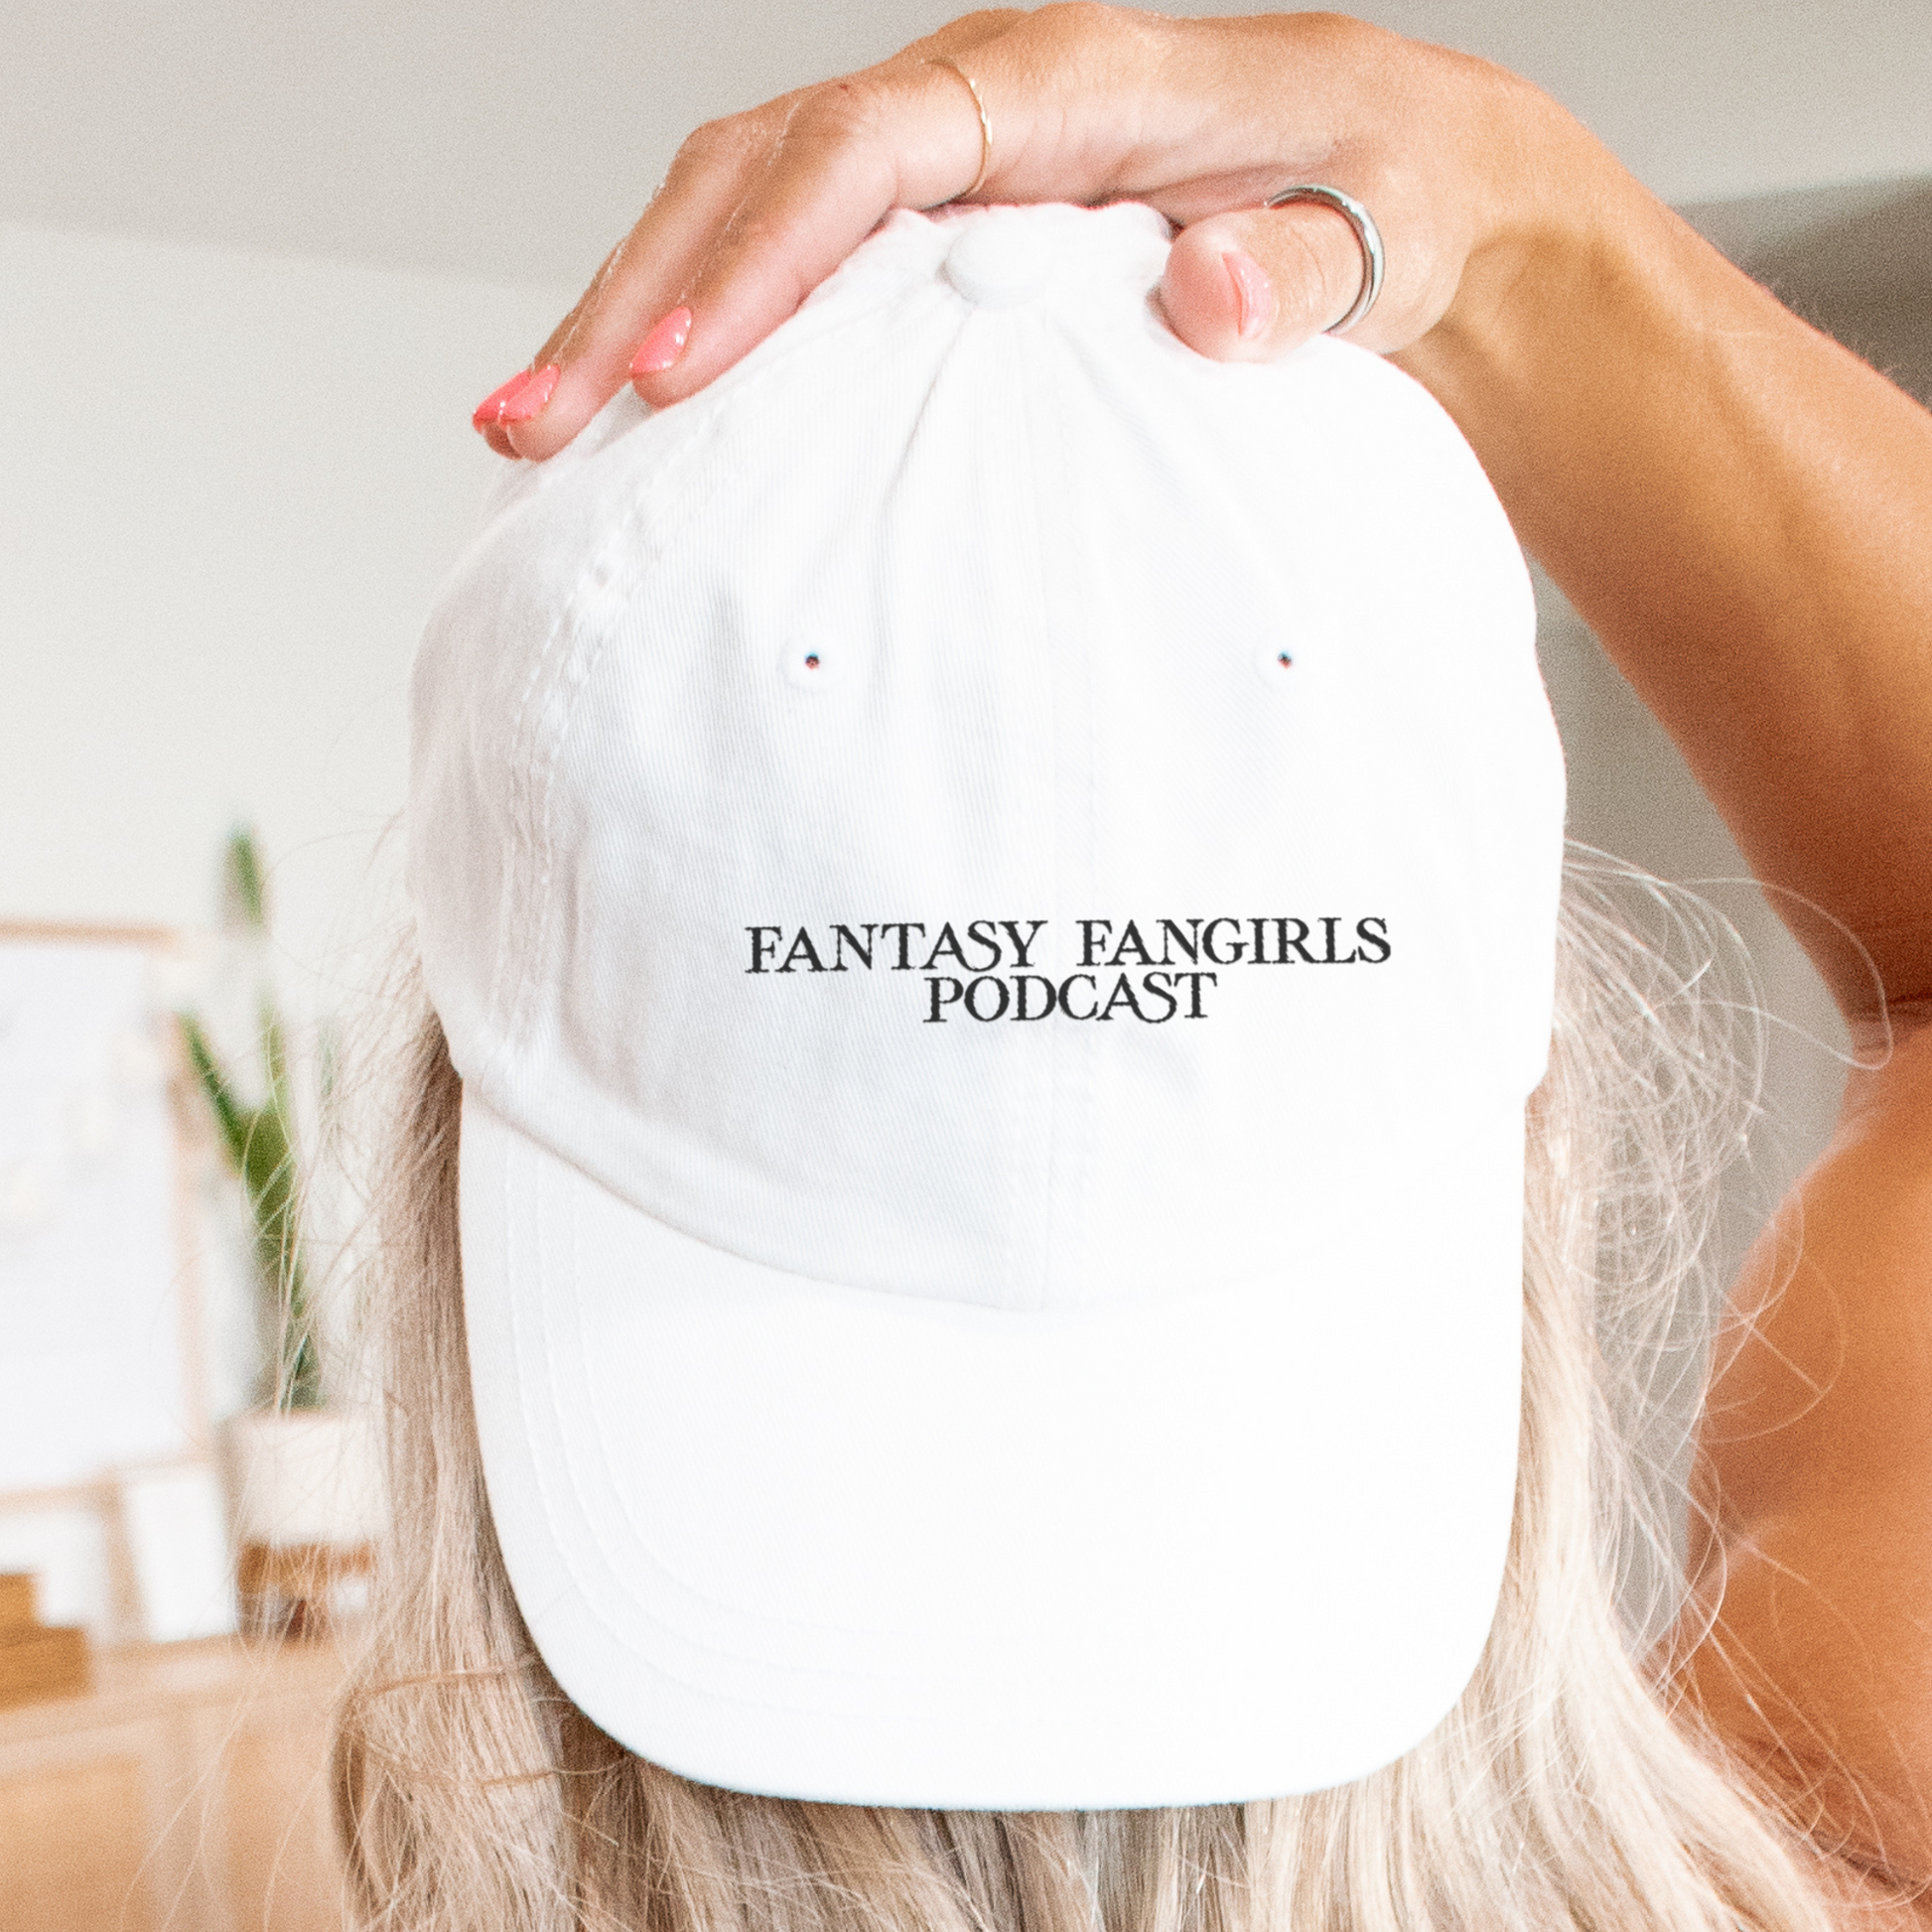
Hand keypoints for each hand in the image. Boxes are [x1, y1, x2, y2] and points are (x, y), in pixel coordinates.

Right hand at [474, 5, 1560, 460]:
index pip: (866, 154)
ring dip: (629, 316)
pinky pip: (786, 264)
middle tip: (528, 423)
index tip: (677, 369)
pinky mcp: (934, 237)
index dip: (760, 258)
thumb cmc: (1382, 199)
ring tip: (529, 431)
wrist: (1402, 191)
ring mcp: (945, 171)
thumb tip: (1205, 294)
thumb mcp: (1376, 229)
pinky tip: (636, 419)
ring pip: (741, 213)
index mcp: (1060, 86)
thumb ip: (1297, 261)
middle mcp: (976, 109)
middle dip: (633, 295)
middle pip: (757, 174)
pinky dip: (700, 332)